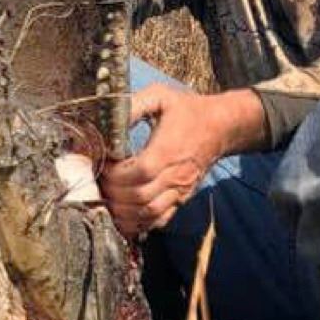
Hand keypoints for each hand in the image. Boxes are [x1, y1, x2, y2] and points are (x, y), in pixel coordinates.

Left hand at [100, 85, 265, 235]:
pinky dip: (138, 223)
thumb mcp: (160, 97)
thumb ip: (133, 106)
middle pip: (140, 197)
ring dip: (122, 211)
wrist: (221, 127)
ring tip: (107, 198)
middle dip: (113, 193)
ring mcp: (180, 190)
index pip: (139, 172)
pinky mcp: (181, 199)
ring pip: (148, 213)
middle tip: (99, 182)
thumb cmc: (187, 110)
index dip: (116, 173)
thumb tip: (107, 121)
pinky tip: (123, 215)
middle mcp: (176, 174)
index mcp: (169, 149)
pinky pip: (159, 220)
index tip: (103, 164)